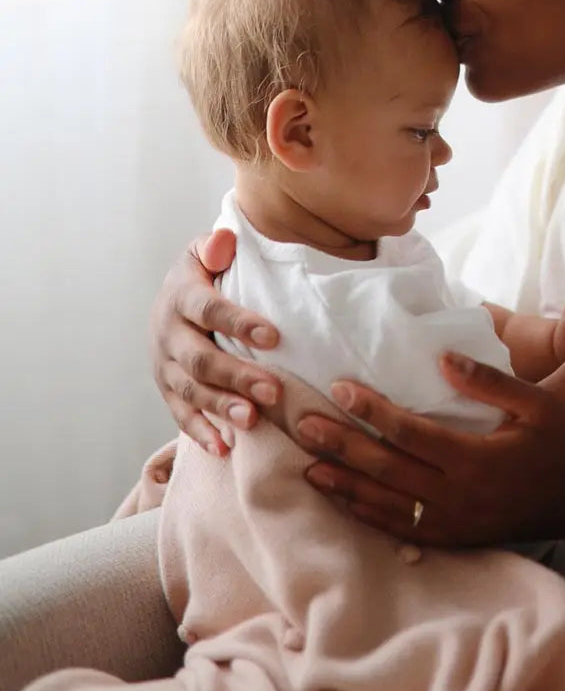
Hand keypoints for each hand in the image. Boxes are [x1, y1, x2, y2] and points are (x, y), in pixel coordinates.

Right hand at [149, 230, 281, 454]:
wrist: (172, 299)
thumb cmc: (205, 274)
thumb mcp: (205, 252)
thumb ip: (216, 247)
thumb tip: (224, 243)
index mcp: (180, 296)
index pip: (208, 310)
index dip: (238, 323)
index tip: (274, 336)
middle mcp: (167, 333)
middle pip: (199, 359)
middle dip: (236, 376)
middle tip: (273, 391)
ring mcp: (164, 365)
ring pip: (191, 391)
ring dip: (221, 407)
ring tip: (253, 420)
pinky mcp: (167, 389)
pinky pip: (181, 415)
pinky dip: (201, 433)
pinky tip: (224, 448)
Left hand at [296, 354, 564, 546]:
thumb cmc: (564, 441)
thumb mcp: (536, 403)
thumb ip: (488, 382)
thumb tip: (441, 357)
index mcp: (476, 460)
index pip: (408, 433)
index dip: (370, 411)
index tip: (339, 389)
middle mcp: (459, 497)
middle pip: (386, 470)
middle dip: (341, 447)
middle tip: (303, 426)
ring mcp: (455, 524)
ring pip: (386, 505)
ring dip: (344, 486)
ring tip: (308, 468)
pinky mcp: (455, 540)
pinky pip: (402, 530)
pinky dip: (368, 516)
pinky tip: (344, 502)